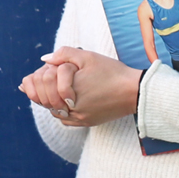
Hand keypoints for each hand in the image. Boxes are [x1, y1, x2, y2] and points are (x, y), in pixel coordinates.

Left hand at [19, 48, 141, 126]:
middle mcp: (70, 108)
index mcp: (68, 89)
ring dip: (50, 97)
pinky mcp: (85, 123)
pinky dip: (60, 109)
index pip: (43, 79)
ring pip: (51, 109)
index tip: (55, 66)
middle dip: (45, 83)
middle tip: (53, 74)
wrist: (135, 92)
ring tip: (58, 86)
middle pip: (43, 96)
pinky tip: (66, 100)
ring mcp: (77, 118)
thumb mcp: (88, 56)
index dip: (47, 70)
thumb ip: (63, 54)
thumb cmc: (113, 72)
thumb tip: (44, 60)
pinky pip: (63, 119)